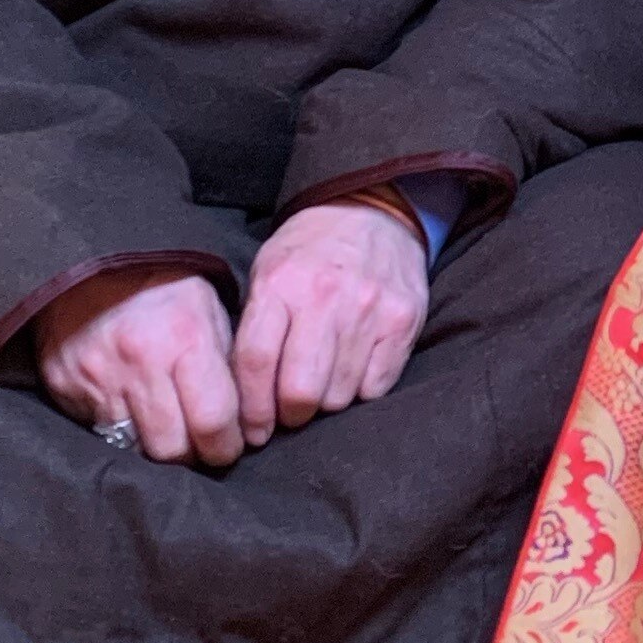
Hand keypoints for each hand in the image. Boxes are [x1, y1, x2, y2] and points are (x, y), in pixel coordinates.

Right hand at [36, 265, 243, 467]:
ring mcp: (100, 378)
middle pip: (174, 449)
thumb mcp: (205, 305)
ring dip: (160, 450)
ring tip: (172, 435)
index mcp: (184, 337)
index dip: (227, 445)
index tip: (230, 445)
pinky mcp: (68, 388)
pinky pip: (103, 435)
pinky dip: (126, 436)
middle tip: (202, 448)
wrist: (86, 262)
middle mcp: (141, 362)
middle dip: (195, 456)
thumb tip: (247, 415)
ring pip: (138, 450)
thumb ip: (226, 359)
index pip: (214, 421)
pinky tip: (137, 419)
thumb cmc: (160, 285)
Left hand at [229, 201, 430, 440]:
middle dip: (290, 415)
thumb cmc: (309, 252)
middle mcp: (325, 296)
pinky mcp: (403, 320)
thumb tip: (238, 398)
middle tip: (289, 413)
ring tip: (321, 386)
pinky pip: (376, 387)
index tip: (252, 430)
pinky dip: (360, 391)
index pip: (257, 361)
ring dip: (325, 403)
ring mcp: (369, 309)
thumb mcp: (267, 272)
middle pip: (301, 390)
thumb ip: (254, 328)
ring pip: (340, 395)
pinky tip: (351, 373)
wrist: (371, 211)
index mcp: (281, 283)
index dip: (251, 409)